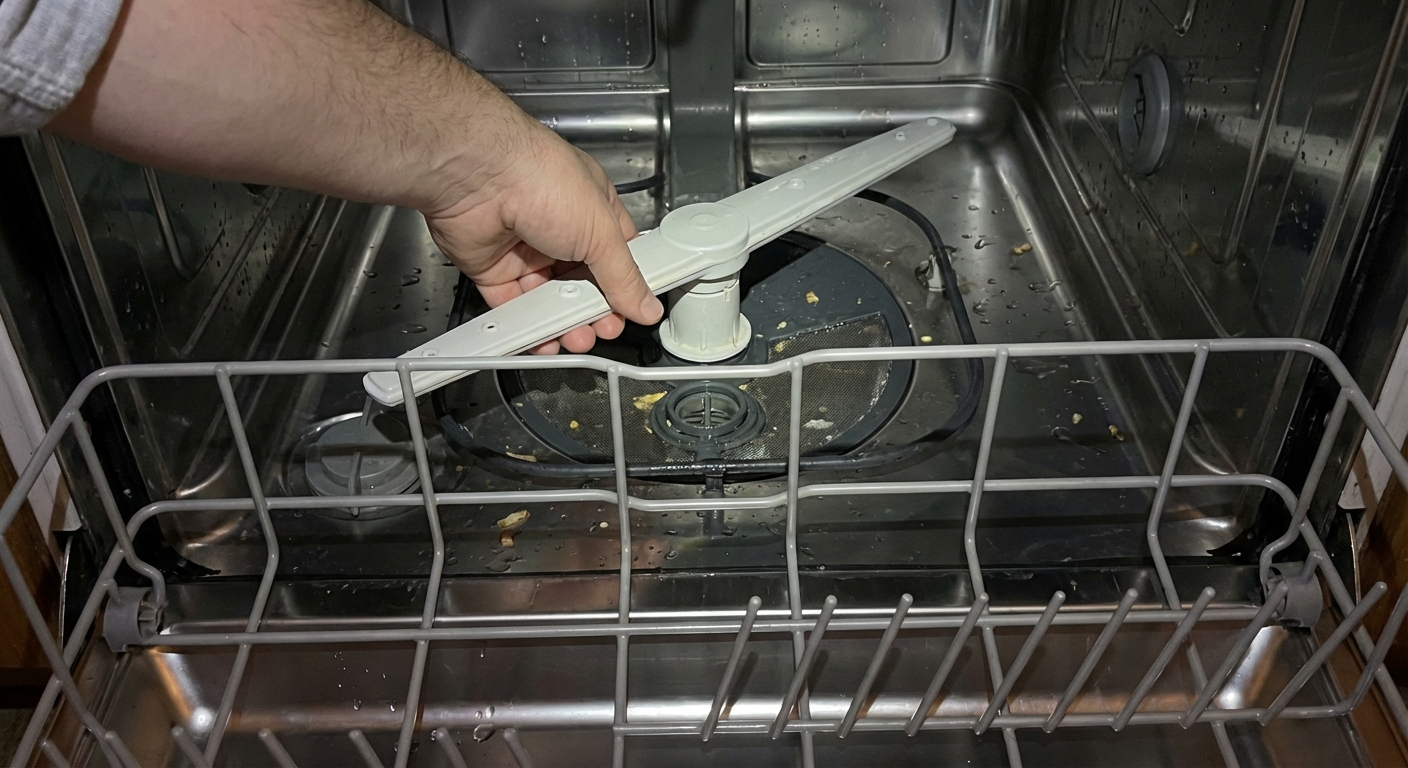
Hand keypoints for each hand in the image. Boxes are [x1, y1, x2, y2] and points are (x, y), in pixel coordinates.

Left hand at [422, 120, 663, 353]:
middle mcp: (558, 226)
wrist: (479, 176)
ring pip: (549, 298)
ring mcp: (525, 248)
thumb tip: (646, 304)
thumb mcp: (600, 231)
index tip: (633, 310)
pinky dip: (527, 326)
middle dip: (594, 310)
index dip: (626, 284)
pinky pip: (512, 305)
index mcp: (591, 208)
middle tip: (603, 327)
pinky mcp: (493, 268)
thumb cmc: (540, 178)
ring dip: (564, 324)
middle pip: (582, 282)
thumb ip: (624, 276)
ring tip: (575, 338)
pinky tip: (542, 339)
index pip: (617, 255)